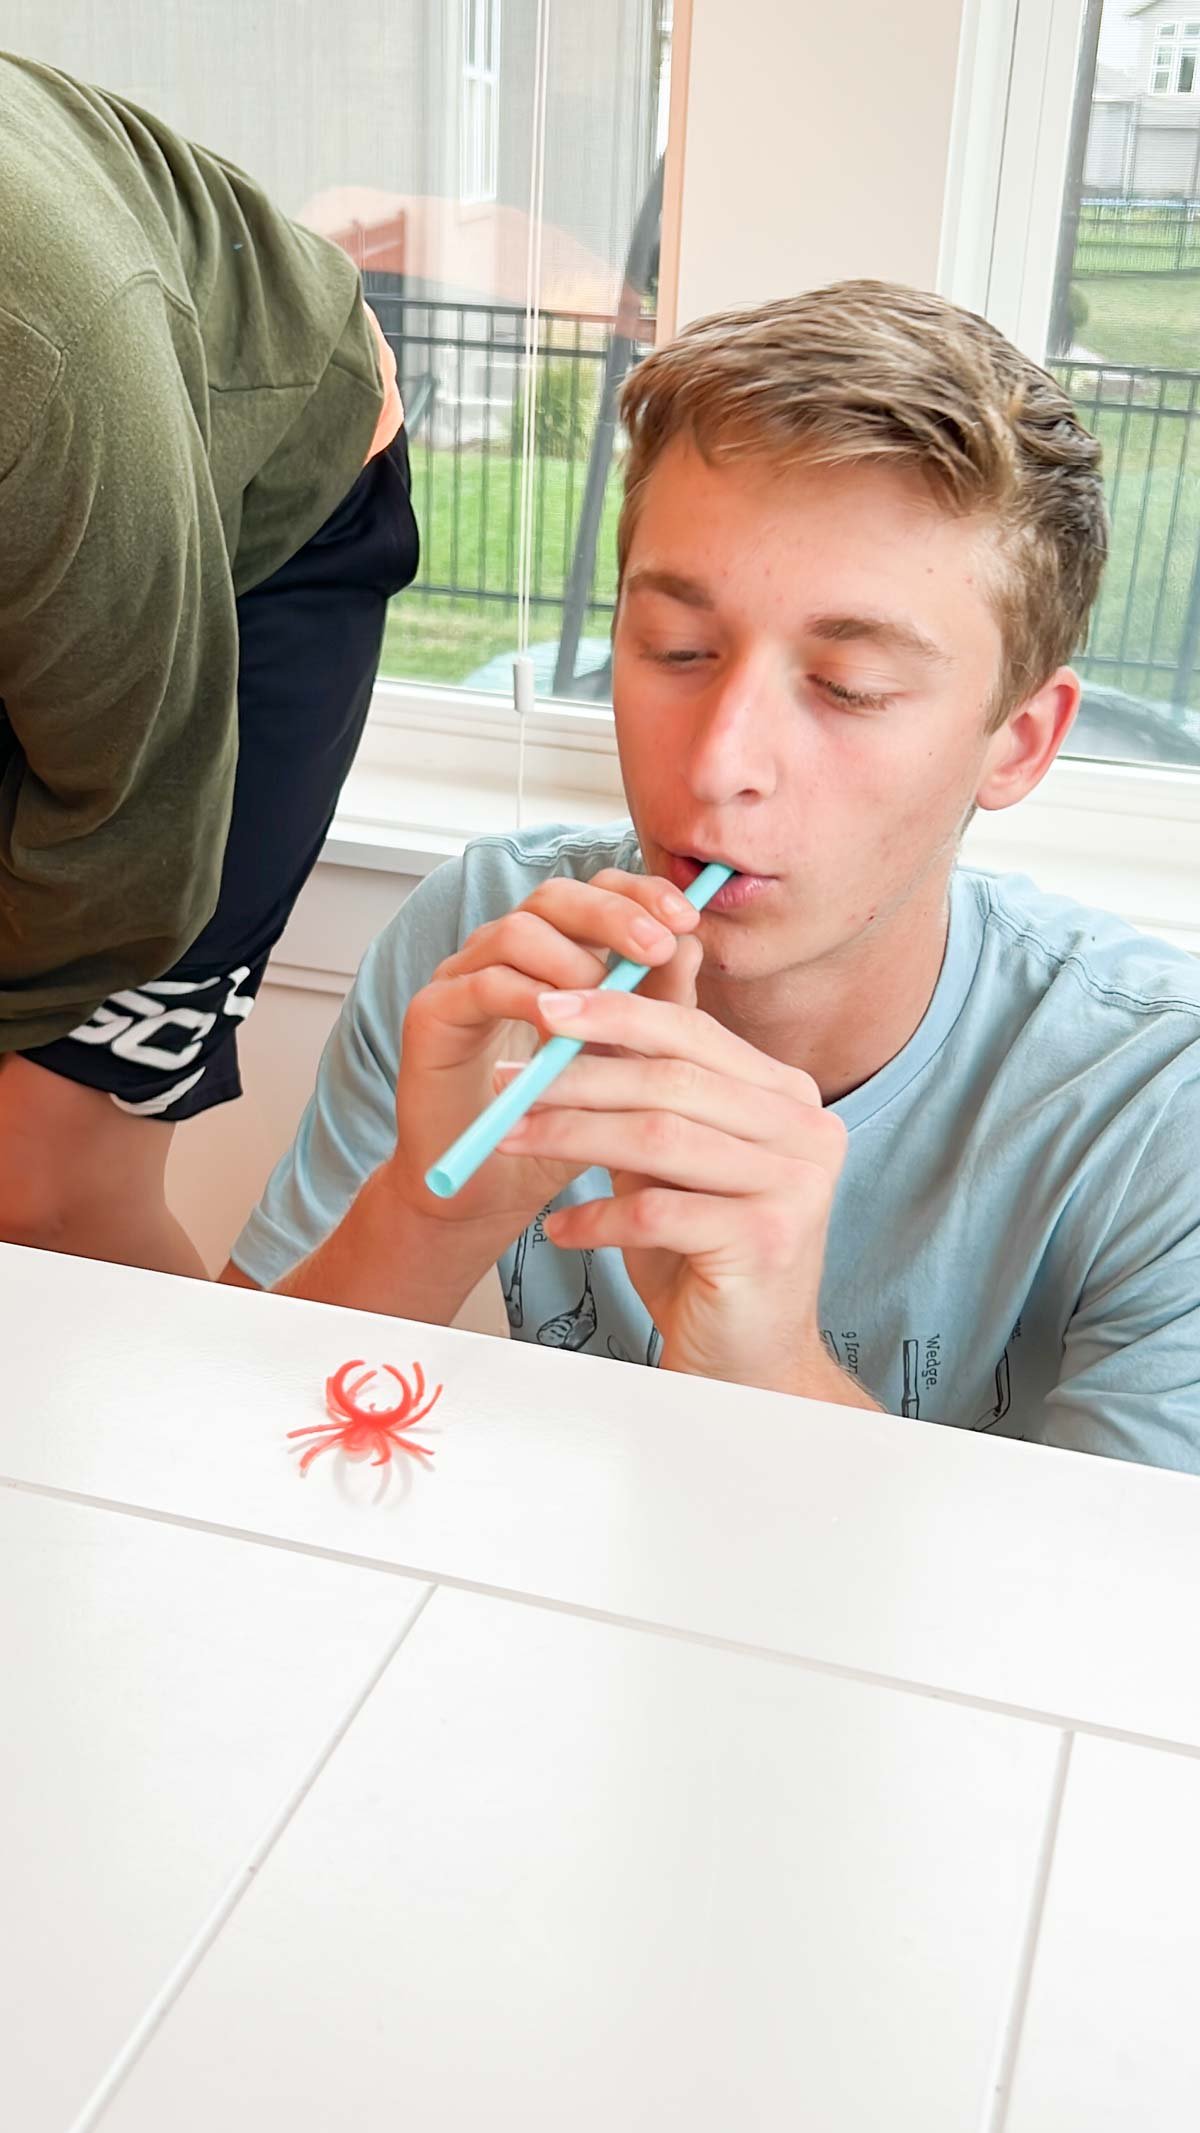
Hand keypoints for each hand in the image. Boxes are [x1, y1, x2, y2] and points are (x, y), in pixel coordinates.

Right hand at [387, 869, 701, 1255]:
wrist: (492, 1191)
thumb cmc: (562, 1123)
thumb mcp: (625, 1060)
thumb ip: (655, 1005)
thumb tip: (689, 942)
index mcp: (552, 952)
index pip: (595, 892)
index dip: (640, 894)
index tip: (688, 918)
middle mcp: (503, 953)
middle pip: (555, 896)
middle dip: (613, 914)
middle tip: (658, 945)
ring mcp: (462, 977)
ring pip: (516, 931)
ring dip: (571, 958)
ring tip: (610, 998)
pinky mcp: (432, 1014)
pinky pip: (480, 984)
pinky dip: (525, 998)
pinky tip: (560, 1026)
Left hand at [494, 940, 847, 1392]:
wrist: (749, 1363)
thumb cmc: (701, 1256)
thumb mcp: (671, 1162)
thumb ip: (644, 1093)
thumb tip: (571, 1015)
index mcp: (789, 1098)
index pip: (694, 1034)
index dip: (616, 1013)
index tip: (543, 1006)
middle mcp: (807, 1132)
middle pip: (673, 1079)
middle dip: (578, 1074)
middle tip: (506, 1077)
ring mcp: (795, 1186)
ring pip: (659, 1138)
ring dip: (570, 1135)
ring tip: (507, 1139)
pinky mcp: (767, 1241)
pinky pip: (656, 1213)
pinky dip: (595, 1218)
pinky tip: (558, 1230)